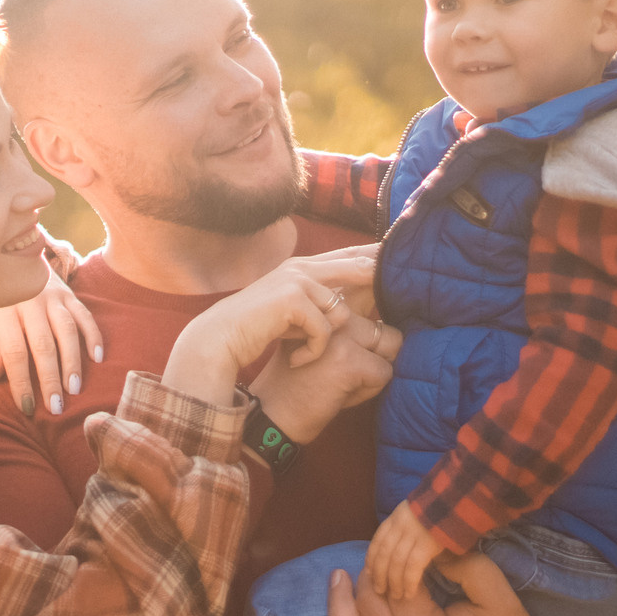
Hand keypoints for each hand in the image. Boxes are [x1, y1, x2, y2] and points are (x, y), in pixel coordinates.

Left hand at [0, 267, 104, 415]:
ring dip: (72, 362)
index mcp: (2, 308)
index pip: (13, 351)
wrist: (7, 252)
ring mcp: (51, 295)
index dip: (21, 381)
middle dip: (50, 378)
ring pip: (67, 331)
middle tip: (56, 407)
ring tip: (74, 388)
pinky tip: (97, 358)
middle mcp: (29, 301)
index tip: (26, 406)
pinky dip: (93, 336)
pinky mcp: (68, 293)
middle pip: (43, 344)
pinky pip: (84, 315)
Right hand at [161, 248, 377, 407]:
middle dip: (377, 278)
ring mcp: (296, 280)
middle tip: (395, 289)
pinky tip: (296, 360)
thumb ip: (316, 302)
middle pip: (358, 267)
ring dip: (325, 341)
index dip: (375, 257)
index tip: (398, 260)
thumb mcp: (290, 312)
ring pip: (341, 312)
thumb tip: (350, 308)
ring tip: (304, 355)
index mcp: (301, 267)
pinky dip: (312, 351)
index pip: (349, 255)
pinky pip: (324, 331)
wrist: (219, 340)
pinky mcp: (292, 299)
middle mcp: (301, 267)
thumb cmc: (253, 330)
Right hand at [249, 302, 399, 444]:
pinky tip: (338, 395)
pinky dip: (368, 391)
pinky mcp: (349, 361)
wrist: (269, 413)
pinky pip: (385, 374)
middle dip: (375, 356)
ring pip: (391, 347)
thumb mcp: (314, 341)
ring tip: (341, 382)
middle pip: (386, 329)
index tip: (351, 352)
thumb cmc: (293, 382)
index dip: (371, 333)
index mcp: (323, 303)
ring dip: (373, 370)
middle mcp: (333, 313)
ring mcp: (342, 335)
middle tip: (343, 373)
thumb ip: (344, 327)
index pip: (371, 299)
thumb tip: (390, 327)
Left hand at [303, 552, 547, 615]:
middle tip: (374, 555)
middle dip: (366, 576)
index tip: (401, 543)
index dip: (393, 560)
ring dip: (337, 605)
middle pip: (366, 606)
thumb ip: (468, 567)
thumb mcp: (500, 599)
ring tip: (337, 578)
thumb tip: (432, 548)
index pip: (393, 584)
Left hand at [364, 504, 441, 601]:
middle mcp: (400, 525)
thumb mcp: (415, 512)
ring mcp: (413, 534)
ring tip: (396, 596)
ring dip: (394, 582)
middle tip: (379, 591)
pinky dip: (409, 582)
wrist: (457, 498)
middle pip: (384, 554)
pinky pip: (413, 567)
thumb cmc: (440, 509)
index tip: (369, 574)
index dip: (371, 560)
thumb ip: (405, 527)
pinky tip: (409, 594)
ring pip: (396, 563)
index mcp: (395, 518)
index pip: (377, 542)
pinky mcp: (427, 544)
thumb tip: (397, 548)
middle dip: (379, 575)